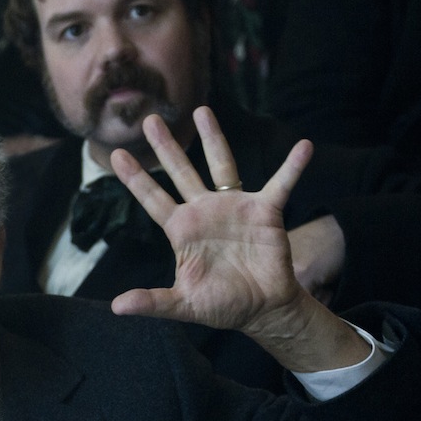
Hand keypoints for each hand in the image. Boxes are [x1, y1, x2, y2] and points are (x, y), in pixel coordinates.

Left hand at [109, 107, 367, 371]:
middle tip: (149, 119)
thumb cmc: (221, 304)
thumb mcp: (183, 305)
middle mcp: (204, 212)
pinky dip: (293, 167)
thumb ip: (153, 302)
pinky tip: (304, 147)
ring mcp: (234, 208)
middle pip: (181, 172)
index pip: (153, 200)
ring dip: (213, 139)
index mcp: (182, 230)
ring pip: (221, 165)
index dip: (136, 179)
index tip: (116, 155)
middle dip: (165, 147)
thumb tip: (117, 307)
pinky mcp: (265, 212)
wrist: (262, 309)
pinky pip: (281, 184)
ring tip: (202, 110)